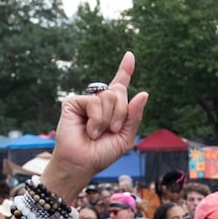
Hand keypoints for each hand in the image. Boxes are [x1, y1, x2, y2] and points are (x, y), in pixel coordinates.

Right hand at [44, 53, 148, 199]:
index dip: (125, 69)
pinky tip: (89, 130)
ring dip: (109, 119)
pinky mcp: (73, 102)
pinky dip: (97, 119)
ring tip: (97, 133)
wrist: (83, 164)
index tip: (130, 55)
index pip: (120, 84)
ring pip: (109, 96)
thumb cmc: (101, 153)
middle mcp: (99, 101)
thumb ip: (134, 116)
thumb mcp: (125, 137)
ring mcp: (86, 100)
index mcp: (112, 108)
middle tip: (111, 131)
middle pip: (120, 91)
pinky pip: (95, 102)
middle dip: (121, 113)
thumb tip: (143, 93)